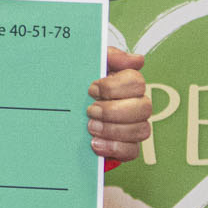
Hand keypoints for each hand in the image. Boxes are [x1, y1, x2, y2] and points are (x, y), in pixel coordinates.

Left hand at [88, 46, 153, 160]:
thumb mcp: (89, 66)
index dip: (114, 87)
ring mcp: (133, 127)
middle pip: (144, 107)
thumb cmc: (79, 87)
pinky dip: (114, 148)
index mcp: (127, 84)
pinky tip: (95, 143)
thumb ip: (109, 56)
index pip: (137, 82)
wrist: (63, 113)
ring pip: (141, 130)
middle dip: (113, 110)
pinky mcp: (126, 147)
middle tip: (90, 111)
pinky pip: (132, 151)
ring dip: (113, 129)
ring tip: (90, 127)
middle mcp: (135, 105)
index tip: (92, 89)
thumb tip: (137, 59)